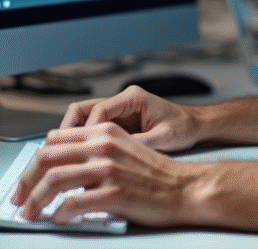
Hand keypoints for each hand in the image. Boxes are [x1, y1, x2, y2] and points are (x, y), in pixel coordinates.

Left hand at [11, 122, 197, 226]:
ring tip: (29, 213)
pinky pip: (72, 203)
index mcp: (104, 132)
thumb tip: (62, 163)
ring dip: (35, 200)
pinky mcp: (113, 192)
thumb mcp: (123, 148)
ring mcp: (107, 168)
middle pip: (47, 157)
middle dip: (26, 180)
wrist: (185, 187)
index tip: (26, 179)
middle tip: (18, 198)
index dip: (34, 161)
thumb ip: (95, 148)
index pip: (54, 140)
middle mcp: (103, 145)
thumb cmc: (155, 174)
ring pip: (54, 180)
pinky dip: (58, 214)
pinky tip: (57, 219)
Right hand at [59, 85, 200, 152]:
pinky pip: (93, 129)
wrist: (196, 125)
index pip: (97, 111)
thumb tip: (115, 158)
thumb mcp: (164, 138)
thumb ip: (140, 144)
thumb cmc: (184, 128)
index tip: (81, 153)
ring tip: (66, 158)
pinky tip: (82, 160)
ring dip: (73, 137)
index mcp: (132, 98)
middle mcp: (122, 101)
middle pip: (82, 111)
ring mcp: (118, 111)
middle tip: (60, 154)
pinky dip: (84, 142)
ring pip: (83, 119)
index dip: (86, 132)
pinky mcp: (118, 122)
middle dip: (69, 132)